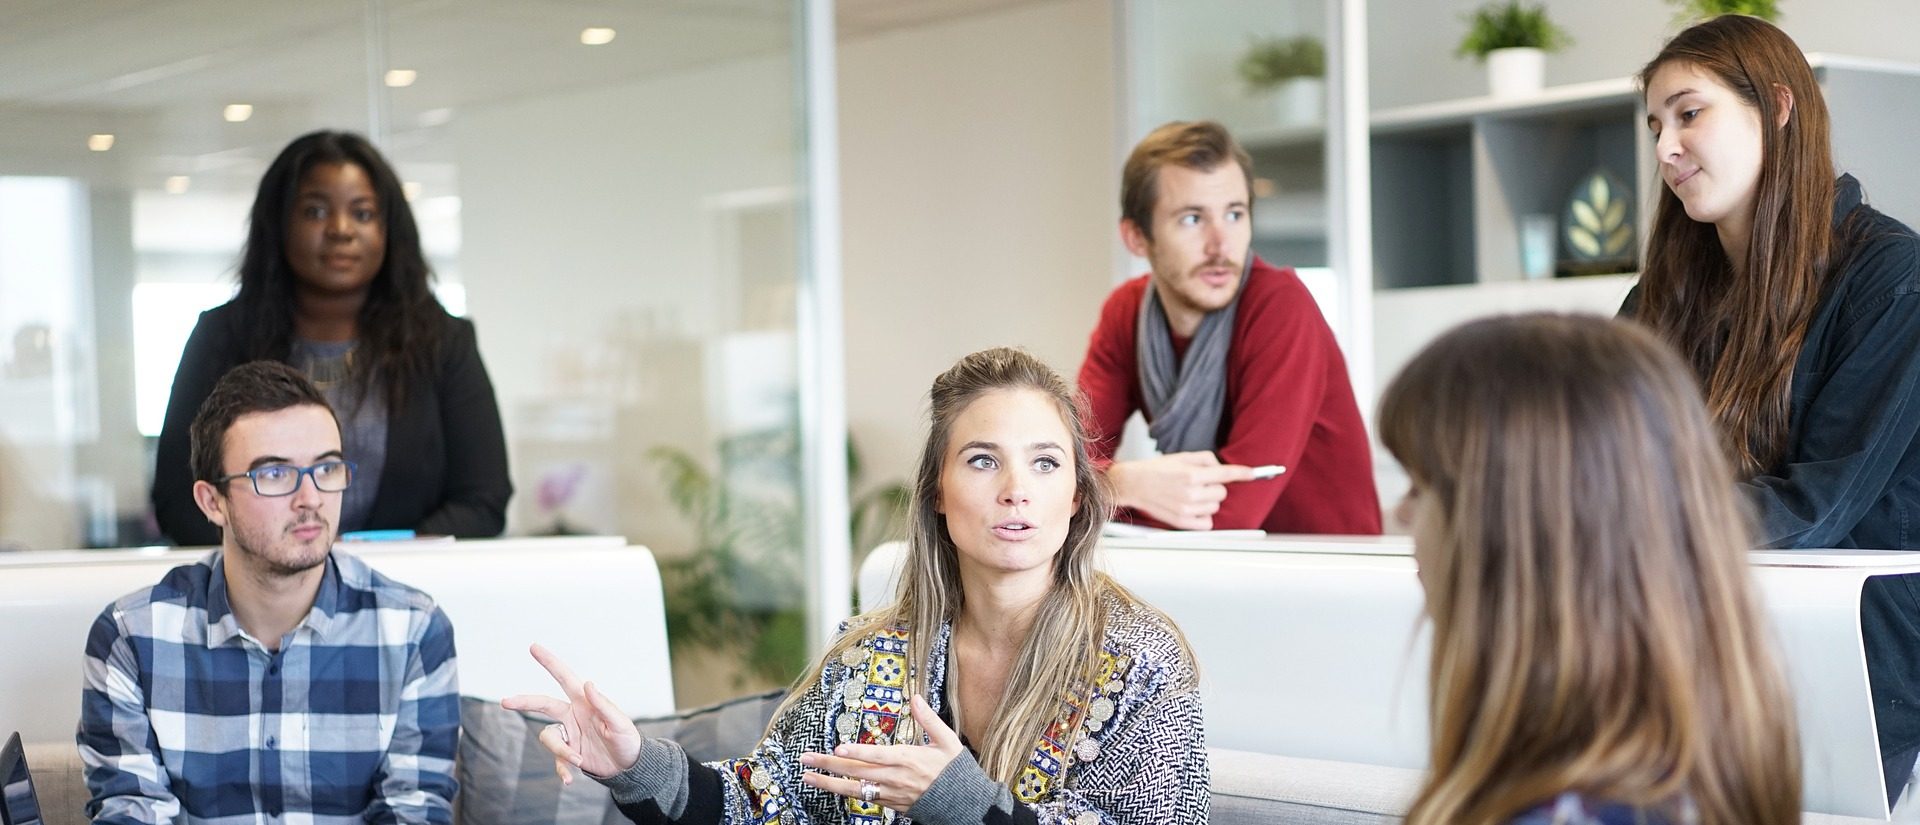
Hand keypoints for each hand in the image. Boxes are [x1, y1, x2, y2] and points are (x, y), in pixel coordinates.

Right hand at [501, 643, 643, 784]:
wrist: (628, 766)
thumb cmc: (628, 740)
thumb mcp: (619, 724)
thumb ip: (603, 705)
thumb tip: (588, 683)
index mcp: (584, 702)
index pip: (564, 678)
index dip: (550, 662)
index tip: (534, 647)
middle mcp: (573, 715)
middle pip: (543, 704)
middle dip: (524, 702)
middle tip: (505, 702)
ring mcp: (569, 734)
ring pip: (548, 738)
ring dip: (560, 751)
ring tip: (578, 760)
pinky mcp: (568, 753)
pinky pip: (556, 761)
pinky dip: (561, 770)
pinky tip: (570, 780)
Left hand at [799, 695, 963, 809]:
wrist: (963, 804)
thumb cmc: (955, 771)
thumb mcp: (947, 741)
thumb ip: (928, 719)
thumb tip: (915, 698)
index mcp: (909, 760)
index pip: (878, 755)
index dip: (858, 752)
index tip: (839, 747)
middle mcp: (896, 778)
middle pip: (857, 771)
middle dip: (829, 765)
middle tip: (806, 758)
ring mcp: (891, 794)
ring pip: (854, 789)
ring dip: (828, 783)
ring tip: (807, 776)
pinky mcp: (890, 804)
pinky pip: (863, 798)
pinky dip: (845, 792)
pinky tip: (830, 786)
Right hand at [1107, 451, 1254, 529]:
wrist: (1134, 484)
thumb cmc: (1157, 469)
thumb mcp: (1182, 457)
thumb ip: (1205, 459)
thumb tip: (1222, 468)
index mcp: (1191, 474)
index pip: (1226, 474)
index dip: (1243, 473)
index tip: (1253, 474)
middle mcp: (1190, 493)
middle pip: (1222, 492)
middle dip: (1215, 486)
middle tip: (1199, 483)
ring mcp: (1186, 509)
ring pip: (1215, 507)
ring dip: (1209, 501)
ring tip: (1192, 495)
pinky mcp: (1181, 522)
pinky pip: (1207, 523)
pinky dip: (1204, 516)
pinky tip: (1193, 508)